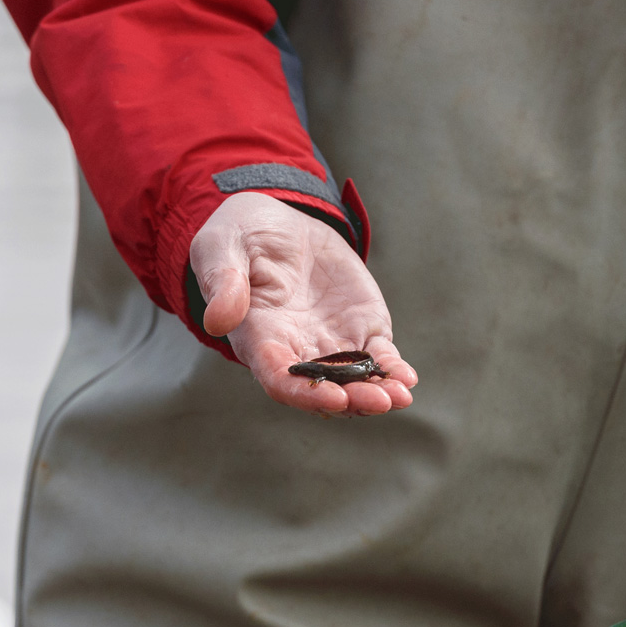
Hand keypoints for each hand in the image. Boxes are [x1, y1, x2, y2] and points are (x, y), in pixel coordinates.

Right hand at [189, 192, 418, 416]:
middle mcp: (295, 349)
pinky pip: (377, 354)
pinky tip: (407, 378)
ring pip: (354, 378)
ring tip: (400, 395)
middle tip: (380, 400)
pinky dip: (392, 367)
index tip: (334, 398)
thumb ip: (223, 282)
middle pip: (324, 387)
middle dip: (352, 398)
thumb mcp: (220, 249)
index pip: (281, 379)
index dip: (307, 393)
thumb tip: (218, 320)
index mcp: (259, 338)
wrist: (274, 226)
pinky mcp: (358, 326)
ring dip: (377, 391)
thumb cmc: (238, 238)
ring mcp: (330, 341)